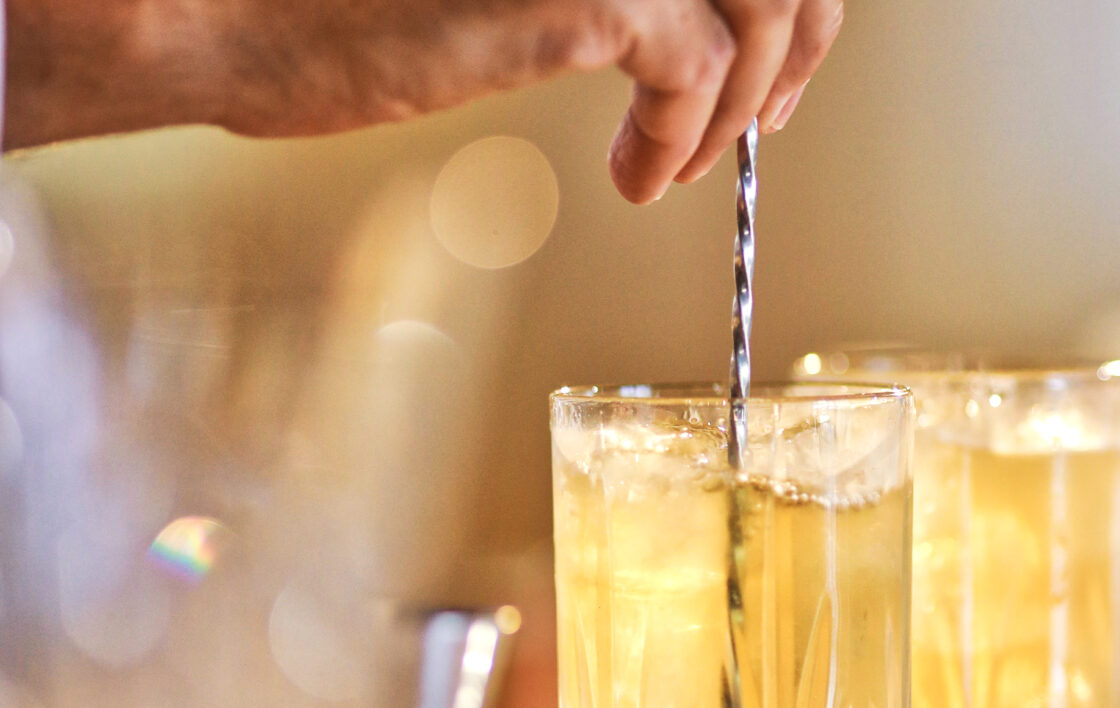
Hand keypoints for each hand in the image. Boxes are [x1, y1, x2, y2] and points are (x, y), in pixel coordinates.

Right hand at [3, 0, 844, 202]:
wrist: (224, 6)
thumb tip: (673, 23)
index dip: (785, 0)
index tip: (773, 64)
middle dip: (797, 41)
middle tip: (768, 116)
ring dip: (748, 92)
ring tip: (697, 154)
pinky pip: (696, 69)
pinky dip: (684, 136)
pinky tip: (640, 178)